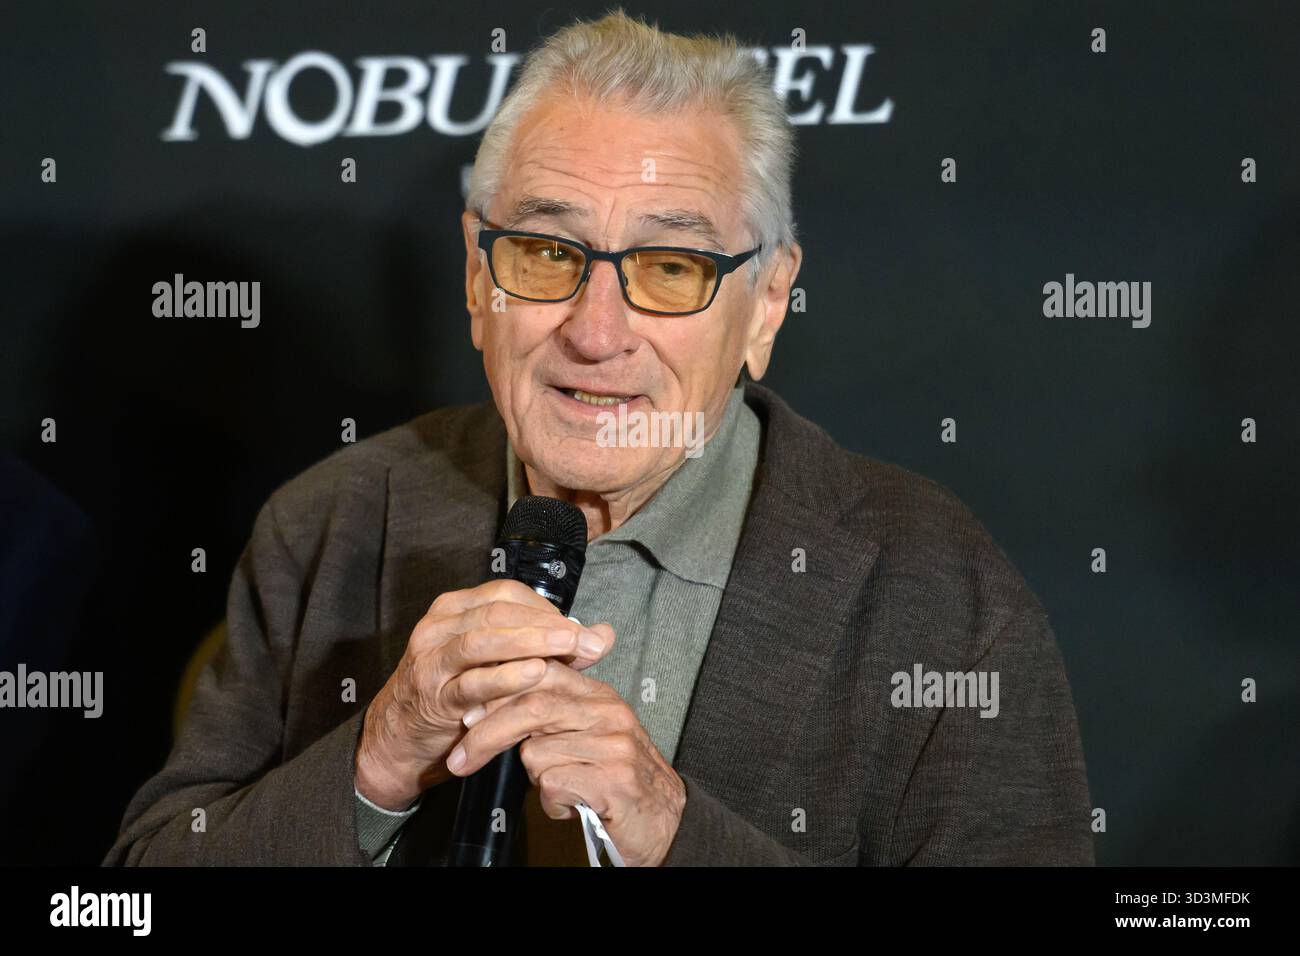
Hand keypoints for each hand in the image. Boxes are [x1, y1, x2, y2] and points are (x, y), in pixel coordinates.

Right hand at [353, 579, 613, 809]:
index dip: (547, 608)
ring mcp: (433, 660)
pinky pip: (471, 682)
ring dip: (531, 642)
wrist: (398, 737)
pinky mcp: (433, 696)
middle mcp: (440, 627)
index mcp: (456, 608)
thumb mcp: (499, 663)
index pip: (507, 593)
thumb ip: (550, 648)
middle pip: (499, 611)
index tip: (580, 628)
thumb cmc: (457, 693)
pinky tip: (535, 673)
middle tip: (585, 638)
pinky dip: (505, 677)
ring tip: (568, 646)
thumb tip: (603, 635)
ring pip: (483, 639)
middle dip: (547, 623)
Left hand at [446, 658, 686, 866]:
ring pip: (537, 753)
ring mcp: (614, 745)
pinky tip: (573, 805)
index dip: (498, 690)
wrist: (668, 821)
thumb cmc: (619, 779)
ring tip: (560, 788)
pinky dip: (553, 803)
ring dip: (536, 779)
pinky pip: (555, 786)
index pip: (540, 672)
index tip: (468, 714)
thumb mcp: (588, 734)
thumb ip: (552, 714)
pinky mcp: (616, 780)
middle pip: (531, 707)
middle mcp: (607, 712)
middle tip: (460, 758)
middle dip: (486, 734)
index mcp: (598, 695)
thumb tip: (492, 703)